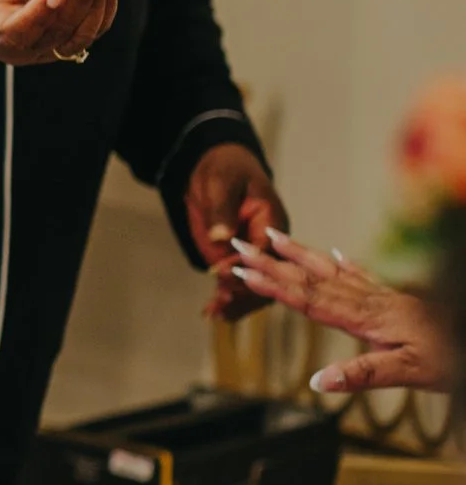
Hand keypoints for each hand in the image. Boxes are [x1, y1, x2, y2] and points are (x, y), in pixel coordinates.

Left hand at [178, 143, 289, 320]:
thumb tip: (222, 236)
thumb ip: (222, 210)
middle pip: (267, 276)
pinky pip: (235, 286)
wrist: (214, 171)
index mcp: (272, 222)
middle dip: (246, 293)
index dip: (248, 265)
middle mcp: (268, 245)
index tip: (224, 273)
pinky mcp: (235, 263)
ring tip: (216, 313)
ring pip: (253, 288)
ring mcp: (252, 257)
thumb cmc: (224, 171)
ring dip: (236, 303)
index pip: (266, 251)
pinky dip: (225, 300)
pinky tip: (211, 313)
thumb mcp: (221, 184)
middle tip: (224, 304)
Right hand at [222, 224, 450, 396]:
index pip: (311, 299)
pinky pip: (363, 277)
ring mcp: (384, 298)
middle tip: (241, 245)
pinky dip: (345, 265)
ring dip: (301, 255)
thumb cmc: (452, 356)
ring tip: (275, 237)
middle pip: (313, 278)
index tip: (244, 272)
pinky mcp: (398, 301)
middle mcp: (372, 301)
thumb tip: (320, 381)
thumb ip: (364, 374)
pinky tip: (338, 256)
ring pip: (333, 271)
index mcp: (368, 317)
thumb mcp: (411, 373)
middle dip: (274, 262)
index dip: (274, 286)